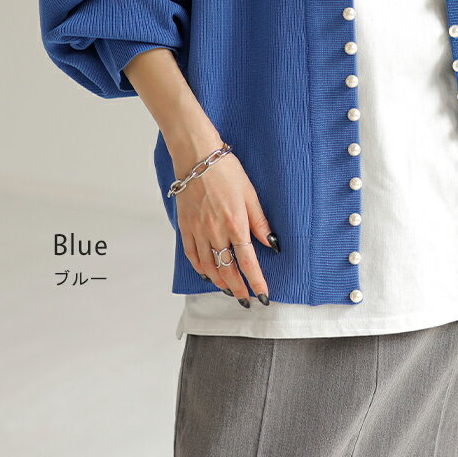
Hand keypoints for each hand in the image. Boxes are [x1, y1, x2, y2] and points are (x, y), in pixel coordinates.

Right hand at [173, 144, 275, 307]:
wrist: (196, 157)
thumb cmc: (226, 171)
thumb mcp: (250, 193)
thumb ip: (260, 221)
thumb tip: (272, 243)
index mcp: (236, 223)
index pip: (248, 261)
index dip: (256, 281)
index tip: (262, 295)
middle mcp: (216, 231)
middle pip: (227, 269)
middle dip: (237, 287)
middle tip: (245, 299)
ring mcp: (198, 230)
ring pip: (209, 266)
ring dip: (219, 282)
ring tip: (229, 290)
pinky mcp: (185, 227)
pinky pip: (192, 255)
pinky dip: (200, 268)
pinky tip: (207, 274)